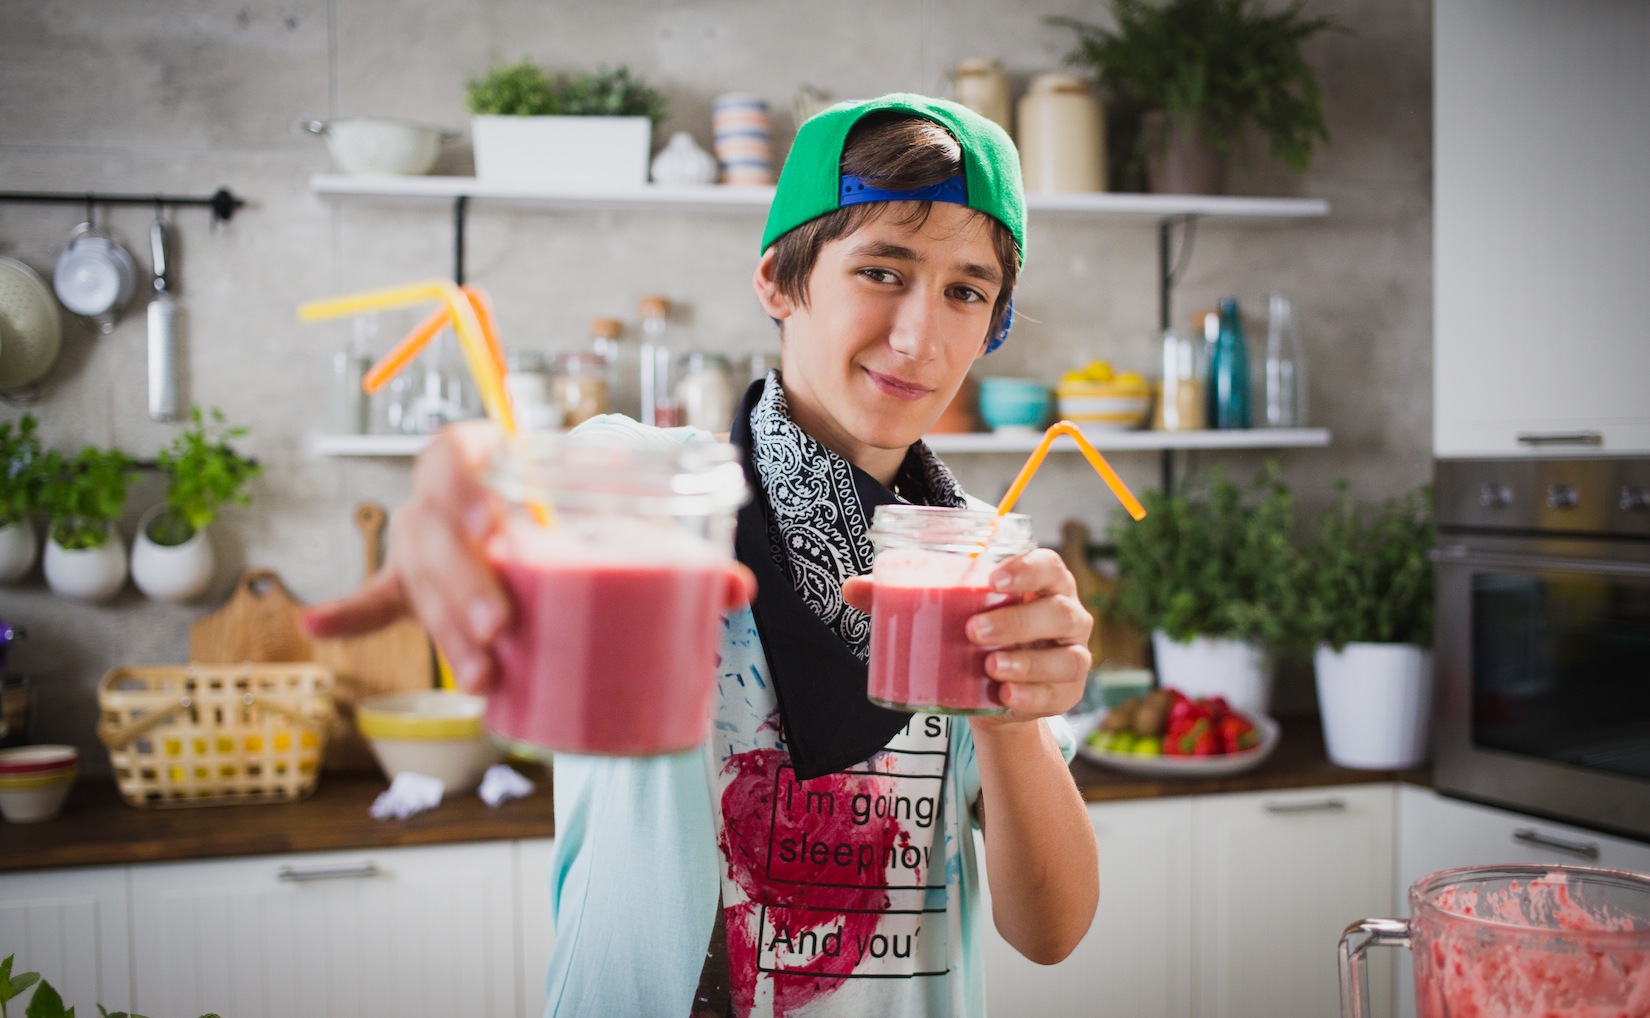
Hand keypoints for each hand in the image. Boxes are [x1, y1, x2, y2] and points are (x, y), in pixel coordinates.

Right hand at [302, 421, 758, 693]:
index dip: (463, 484)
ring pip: (415, 581)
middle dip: (458, 584)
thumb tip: (735, 591)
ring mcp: (427, 546)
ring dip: (439, 628)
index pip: (455, 455)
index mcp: (492, 458)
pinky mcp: (420, 587)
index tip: (492, 523)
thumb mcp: (628, 511)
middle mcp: (448, 501)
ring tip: (476, 676)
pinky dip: (352, 612)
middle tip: (498, 627)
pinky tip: (315, 622)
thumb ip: (680, 547)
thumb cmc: (587, 498)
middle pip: (430, 533)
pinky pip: (382, 598)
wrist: (563, 498)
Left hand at [842, 548, 1091, 724]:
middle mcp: (1066, 614)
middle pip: (1059, 611)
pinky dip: (1034, 697)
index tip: (992, 579)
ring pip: (1066, 656)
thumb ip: (900, 597)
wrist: (991, 692)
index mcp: (1041, 583)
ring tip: (989, 667)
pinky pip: (1060, 695)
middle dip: (1017, 620)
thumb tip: (850, 588)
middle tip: (973, 631)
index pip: (1047, 565)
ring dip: (1028, 662)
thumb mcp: (941, 613)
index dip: (1026, 569)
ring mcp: (1072, 655)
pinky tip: (1006, 697)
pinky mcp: (1068, 693)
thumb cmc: (971, 634)